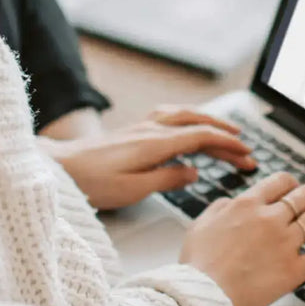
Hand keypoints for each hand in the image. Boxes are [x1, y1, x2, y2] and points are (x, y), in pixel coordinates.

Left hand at [48, 106, 255, 210]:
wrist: (58, 167)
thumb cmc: (91, 183)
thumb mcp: (132, 190)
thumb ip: (167, 179)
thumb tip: (193, 172)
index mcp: (155, 144)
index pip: (201, 137)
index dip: (227, 145)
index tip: (246, 154)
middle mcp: (150, 129)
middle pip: (197, 124)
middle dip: (225, 134)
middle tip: (246, 149)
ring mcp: (141, 127)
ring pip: (184, 115)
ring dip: (209, 122)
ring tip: (227, 132)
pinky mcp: (132, 130)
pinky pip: (170, 116)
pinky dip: (189, 118)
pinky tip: (190, 125)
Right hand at [179, 172, 304, 305]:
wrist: (203, 293)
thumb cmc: (197, 264)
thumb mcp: (199, 224)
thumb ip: (220, 208)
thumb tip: (232, 202)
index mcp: (247, 205)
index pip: (278, 183)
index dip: (289, 183)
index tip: (293, 186)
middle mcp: (270, 218)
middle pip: (302, 196)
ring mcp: (286, 243)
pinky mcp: (295, 269)